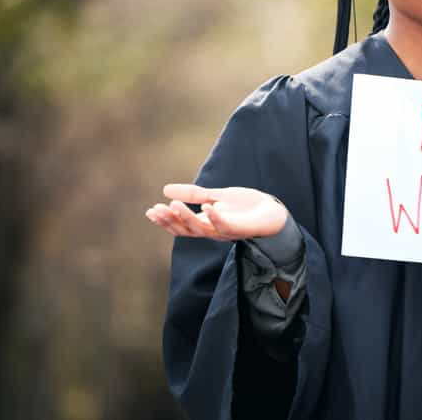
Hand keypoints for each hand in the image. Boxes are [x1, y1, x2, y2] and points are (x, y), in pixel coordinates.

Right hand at [146, 183, 288, 241]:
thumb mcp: (216, 196)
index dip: (165, 220)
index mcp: (205, 223)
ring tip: (173, 204)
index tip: (149, 211)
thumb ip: (194, 194)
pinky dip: (215, 216)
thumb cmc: (244, 206)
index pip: (181, 225)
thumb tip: (165, 189)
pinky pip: (224, 226)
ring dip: (186, 217)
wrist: (272, 212)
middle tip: (156, 209)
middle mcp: (212, 230)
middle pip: (186, 230)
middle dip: (170, 220)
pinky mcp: (240, 229)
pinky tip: (206, 206)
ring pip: (201, 228)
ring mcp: (226, 231)